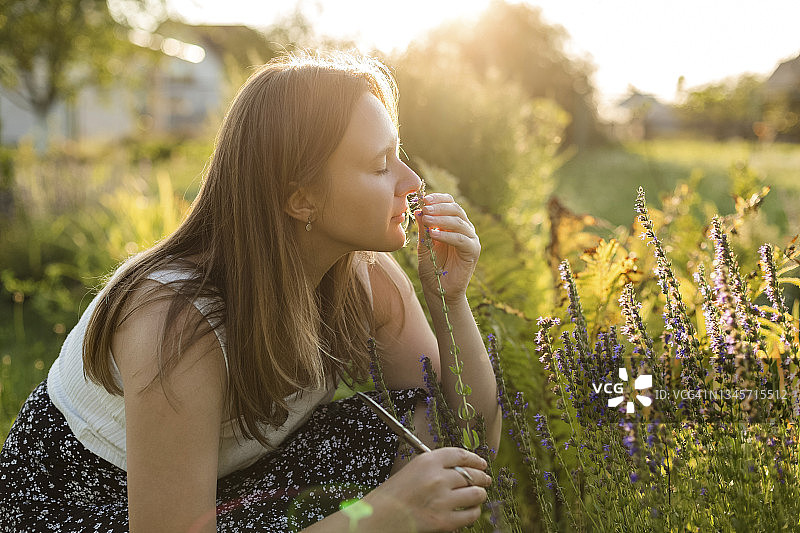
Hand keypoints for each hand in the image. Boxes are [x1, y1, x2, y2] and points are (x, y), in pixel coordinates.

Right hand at [362, 447, 490, 531]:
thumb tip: (460, 469)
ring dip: (480, 494)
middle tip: (486, 479)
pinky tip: (472, 510)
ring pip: (476, 493)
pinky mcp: (445, 521)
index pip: (460, 455)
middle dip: (482, 477)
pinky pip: (471, 514)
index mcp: (427, 461)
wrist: (378, 517)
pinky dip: (474, 512)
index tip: (481, 462)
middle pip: (471, 474)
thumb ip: (434, 467)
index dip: (475, 459)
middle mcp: (438, 478)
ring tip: (480, 494)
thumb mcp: (411, 470)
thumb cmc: (392, 494)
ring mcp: (443, 500)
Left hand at [413, 194, 479, 302]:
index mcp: (453, 224)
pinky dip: (447, 235)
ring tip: (427, 219)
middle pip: (456, 209)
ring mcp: (471, 239)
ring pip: (459, 222)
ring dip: (441, 219)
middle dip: (439, 207)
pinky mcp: (473, 251)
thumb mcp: (424, 245)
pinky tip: (434, 234)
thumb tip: (419, 210)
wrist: (439, 290)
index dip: (439, 199)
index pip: (450, 203)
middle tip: (425, 207)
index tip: (424, 199)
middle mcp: (465, 229)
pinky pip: (461, 239)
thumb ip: (423, 229)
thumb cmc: (431, 268)